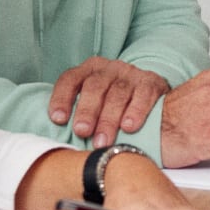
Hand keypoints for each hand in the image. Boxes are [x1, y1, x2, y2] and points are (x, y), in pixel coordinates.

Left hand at [48, 58, 168, 146]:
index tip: (58, 119)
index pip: (70, 79)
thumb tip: (57, 140)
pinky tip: (129, 127)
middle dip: (87, 111)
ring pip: (118, 93)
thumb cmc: (112, 103)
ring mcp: (131, 74)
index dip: (62, 98)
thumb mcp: (93, 100)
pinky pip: (143, 95)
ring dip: (109, 119)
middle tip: (82, 132)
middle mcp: (109, 68)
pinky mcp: (151, 82)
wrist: (150, 92)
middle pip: (95, 86)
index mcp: (89, 70)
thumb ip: (77, 113)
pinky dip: (136, 111)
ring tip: (102, 141)